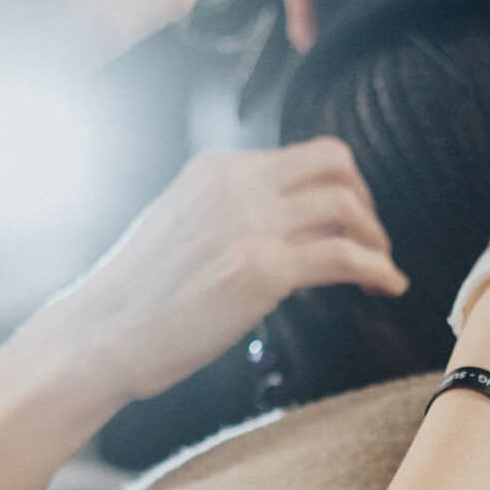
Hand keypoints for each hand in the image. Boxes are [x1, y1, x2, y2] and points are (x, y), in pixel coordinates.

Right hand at [52, 137, 407, 407]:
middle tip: (372, 241)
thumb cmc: (135, 299)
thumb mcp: (181, 227)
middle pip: (335, 161)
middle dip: (366, 200)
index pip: (300, 156)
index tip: (349, 224)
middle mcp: (237, 182)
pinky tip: (388, 288)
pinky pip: (345, 256)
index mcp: (217, 167)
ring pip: (346, 206)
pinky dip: (378, 269)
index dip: (338, 188)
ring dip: (376, 239)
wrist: (101, 334)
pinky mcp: (263, 270)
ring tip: (381, 271)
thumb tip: (270, 230)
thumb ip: (226, 215)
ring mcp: (250, 222)